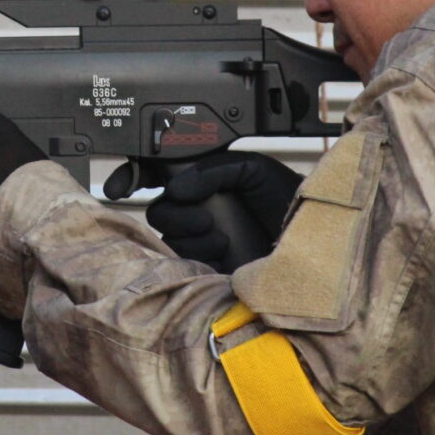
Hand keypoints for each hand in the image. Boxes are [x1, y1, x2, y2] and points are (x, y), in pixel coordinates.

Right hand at [145, 151, 301, 271]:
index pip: (159, 175)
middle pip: (160, 210)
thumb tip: (177, 188)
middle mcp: (200, 208)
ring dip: (191, 236)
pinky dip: (197, 255)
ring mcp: (202, 238)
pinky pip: (181, 262)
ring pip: (168, 236)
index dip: (133, 176)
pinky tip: (222, 251)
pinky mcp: (208, 266)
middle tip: (205, 218)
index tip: (121, 187)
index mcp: (205, 180)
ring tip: (222, 237)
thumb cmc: (288, 197)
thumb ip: (212, 170)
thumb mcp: (252, 168)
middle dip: (176, 214)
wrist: (313, 237)